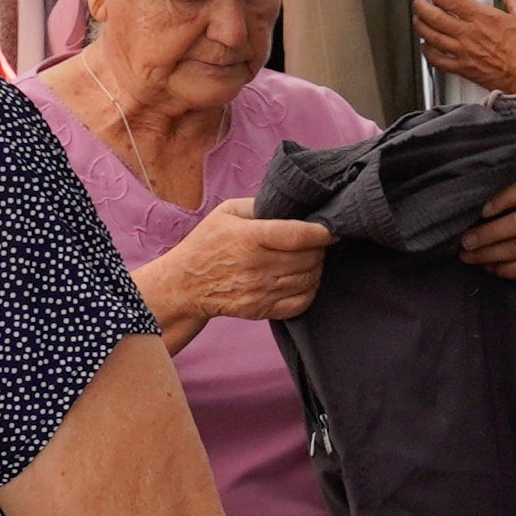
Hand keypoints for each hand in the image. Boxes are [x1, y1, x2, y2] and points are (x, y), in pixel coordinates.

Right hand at [139, 203, 331, 334]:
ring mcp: (261, 291)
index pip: (299, 235)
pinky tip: (303, 279)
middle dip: (320, 248)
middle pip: (310, 258)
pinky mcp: (262, 309)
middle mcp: (258, 266)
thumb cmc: (206, 243)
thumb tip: (292, 205)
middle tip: (317, 242)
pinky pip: (301, 302)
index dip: (323, 232)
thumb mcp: (227, 213)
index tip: (331, 229)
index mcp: (250, 237)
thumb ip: (260, 205)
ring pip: (309, 279)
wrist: (184, 284)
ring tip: (309, 258)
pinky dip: (310, 290)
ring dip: (316, 268)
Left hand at [413, 0, 515, 96]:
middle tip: (419, 2)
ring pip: (432, 37)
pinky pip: (438, 60)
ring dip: (421, 26)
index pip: (450, 0)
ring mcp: (463, 53)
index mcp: (483, 18)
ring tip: (418, 20)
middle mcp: (469, 34)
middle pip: (434, 17)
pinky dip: (428, 52)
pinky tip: (426, 47)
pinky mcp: (463, 69)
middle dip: (422, 7)